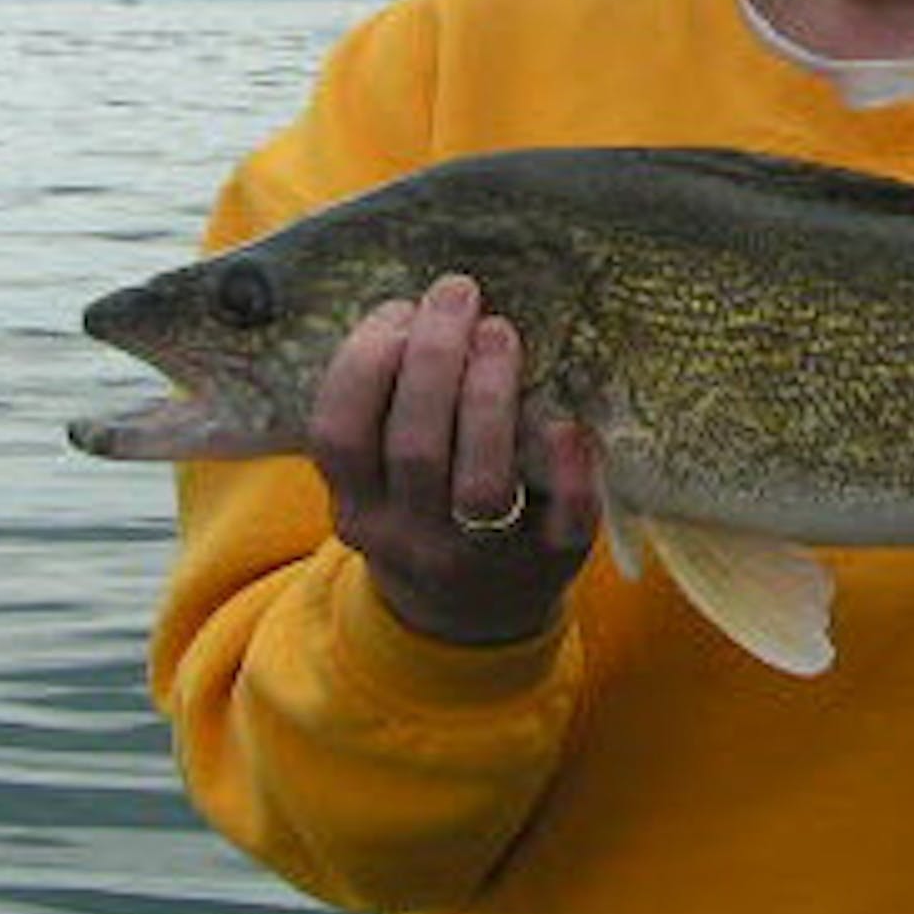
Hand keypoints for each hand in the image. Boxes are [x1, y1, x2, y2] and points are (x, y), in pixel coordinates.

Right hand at [310, 275, 600, 645]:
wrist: (470, 618)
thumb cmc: (423, 512)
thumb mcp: (378, 479)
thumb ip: (380, 411)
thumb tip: (413, 306)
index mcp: (358, 510)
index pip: (342, 435)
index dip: (365, 364)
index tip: (399, 308)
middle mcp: (410, 540)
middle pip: (416, 448)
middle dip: (435, 360)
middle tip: (459, 294)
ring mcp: (482, 561)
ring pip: (482, 485)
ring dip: (491, 399)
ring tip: (501, 331)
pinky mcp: (551, 566)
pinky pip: (564, 524)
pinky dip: (570, 471)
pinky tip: (571, 422)